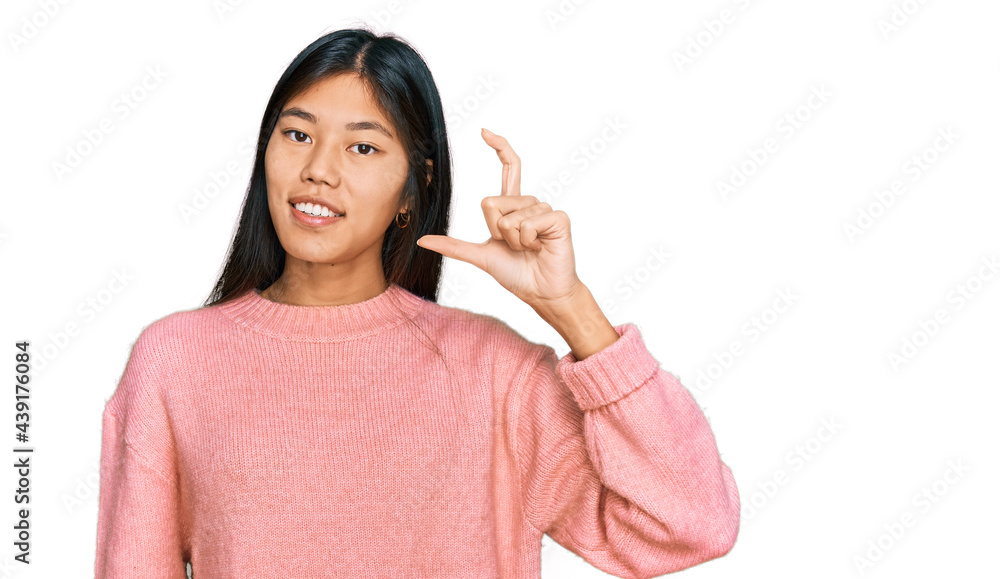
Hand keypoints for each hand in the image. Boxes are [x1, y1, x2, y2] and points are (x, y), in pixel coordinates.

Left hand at [416, 128, 583, 311]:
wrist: (542, 293)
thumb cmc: (517, 274)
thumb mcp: (480, 257)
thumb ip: (454, 246)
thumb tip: (422, 240)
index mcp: (513, 207)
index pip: (509, 168)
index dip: (499, 148)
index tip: (484, 132)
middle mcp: (529, 203)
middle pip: (492, 202)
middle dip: (496, 231)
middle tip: (514, 247)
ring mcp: (545, 209)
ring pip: (509, 216)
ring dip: (513, 240)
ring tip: (528, 249)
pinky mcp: (558, 219)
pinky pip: (528, 223)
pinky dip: (527, 241)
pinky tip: (539, 247)